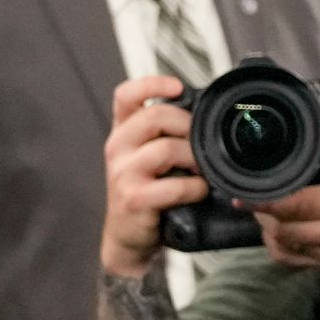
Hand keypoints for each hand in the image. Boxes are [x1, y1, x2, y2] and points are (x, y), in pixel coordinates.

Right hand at [100, 74, 205, 277]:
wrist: (127, 236)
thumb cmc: (144, 192)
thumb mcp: (145, 156)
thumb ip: (162, 134)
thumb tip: (202, 113)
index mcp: (121, 132)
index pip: (126, 95)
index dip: (153, 84)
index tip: (178, 87)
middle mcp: (117, 147)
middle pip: (155, 116)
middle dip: (187, 125)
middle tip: (199, 140)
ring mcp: (123, 173)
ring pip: (167, 149)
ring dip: (194, 158)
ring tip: (201, 169)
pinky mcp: (135, 199)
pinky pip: (175, 186)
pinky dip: (195, 188)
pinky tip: (198, 191)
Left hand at [251, 119, 319, 268]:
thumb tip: (316, 115)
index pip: (298, 206)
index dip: (267, 202)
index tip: (244, 196)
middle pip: (287, 230)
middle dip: (264, 216)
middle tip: (253, 199)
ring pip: (288, 248)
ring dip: (270, 232)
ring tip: (265, 213)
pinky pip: (296, 261)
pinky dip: (280, 249)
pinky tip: (278, 233)